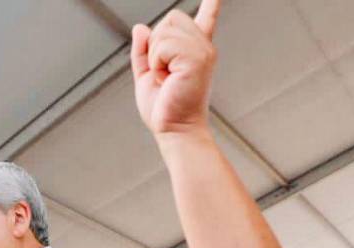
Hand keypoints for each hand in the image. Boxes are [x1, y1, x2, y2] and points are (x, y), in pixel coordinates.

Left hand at [131, 0, 219, 136]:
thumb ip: (142, 51)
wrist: (174, 130)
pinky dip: (157, 62)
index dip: (212, 5)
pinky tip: (168, 77)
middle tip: (163, 70)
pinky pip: (163, 45)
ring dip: (155, 56)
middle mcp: (202, 47)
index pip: (206, 18)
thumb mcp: (146, 76)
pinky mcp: (197, 59)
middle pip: (172, 17)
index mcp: (193, 51)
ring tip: (166, 76)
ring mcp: (202, 51)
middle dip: (156, 42)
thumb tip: (140, 28)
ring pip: (164, 31)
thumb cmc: (165, 110)